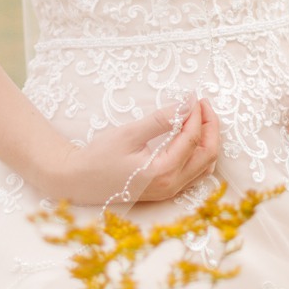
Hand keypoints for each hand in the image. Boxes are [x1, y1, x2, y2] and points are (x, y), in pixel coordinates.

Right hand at [43, 100, 221, 206]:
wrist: (79, 181)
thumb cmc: (99, 157)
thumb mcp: (129, 134)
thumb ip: (160, 120)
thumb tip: (186, 105)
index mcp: (164, 172)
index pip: (192, 139)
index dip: (197, 115)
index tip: (193, 97)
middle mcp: (172, 186)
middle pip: (208, 154)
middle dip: (210, 127)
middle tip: (201, 105)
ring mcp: (170, 191)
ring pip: (205, 166)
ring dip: (207, 140)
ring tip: (199, 118)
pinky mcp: (166, 190)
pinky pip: (195, 173)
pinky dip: (200, 153)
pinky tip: (192, 137)